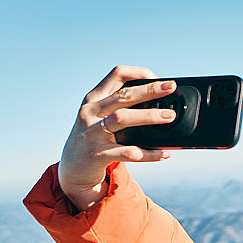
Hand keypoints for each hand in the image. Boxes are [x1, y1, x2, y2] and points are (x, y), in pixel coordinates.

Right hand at [58, 65, 176, 210]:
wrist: (72, 170)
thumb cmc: (94, 138)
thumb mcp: (100, 117)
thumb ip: (120, 108)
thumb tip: (160, 104)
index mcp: (94, 99)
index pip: (116, 75)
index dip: (139, 73)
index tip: (158, 79)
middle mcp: (90, 112)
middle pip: (123, 96)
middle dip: (149, 90)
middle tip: (171, 87)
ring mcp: (92, 133)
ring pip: (122, 119)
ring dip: (148, 116)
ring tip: (170, 116)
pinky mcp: (97, 155)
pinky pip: (127, 152)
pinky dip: (148, 153)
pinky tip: (164, 153)